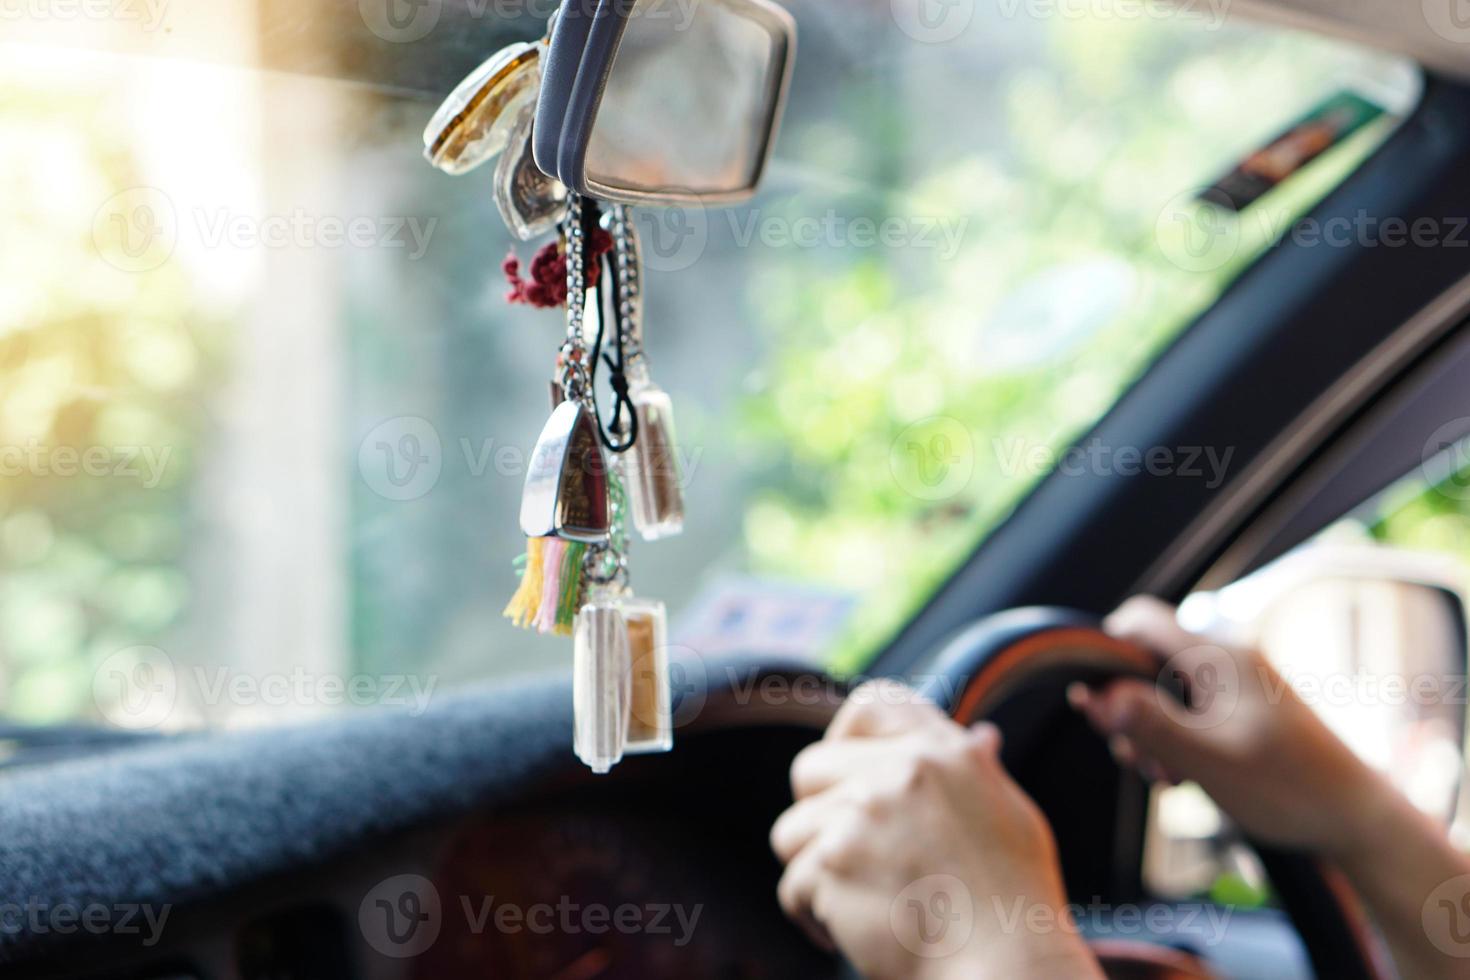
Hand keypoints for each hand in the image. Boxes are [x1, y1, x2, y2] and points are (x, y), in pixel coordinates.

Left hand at [771, 680, 1102, 979]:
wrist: (1006, 966)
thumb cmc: (1016, 901)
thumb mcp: (1010, 814)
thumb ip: (978, 771)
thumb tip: (980, 735)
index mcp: (943, 752)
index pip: (872, 704)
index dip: (846, 735)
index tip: (847, 774)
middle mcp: (899, 772)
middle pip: (809, 769)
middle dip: (817, 813)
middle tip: (847, 853)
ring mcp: (860, 816)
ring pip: (791, 831)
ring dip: (813, 869)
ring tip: (856, 900)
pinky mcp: (832, 867)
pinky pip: (793, 887)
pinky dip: (814, 916)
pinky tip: (851, 934)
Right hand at [1069, 595, 1383, 858]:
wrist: (1356, 817)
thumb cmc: (1289, 788)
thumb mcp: (1209, 761)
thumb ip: (1150, 725)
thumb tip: (1096, 696)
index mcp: (1217, 655)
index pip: (1139, 618)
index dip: (1105, 650)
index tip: (1093, 700)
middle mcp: (1225, 658)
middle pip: (1145, 661)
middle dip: (1127, 708)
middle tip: (1137, 759)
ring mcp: (1235, 683)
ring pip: (1163, 691)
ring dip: (1150, 731)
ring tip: (1166, 777)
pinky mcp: (1242, 709)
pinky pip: (1188, 710)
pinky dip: (1175, 739)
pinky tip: (1184, 777)